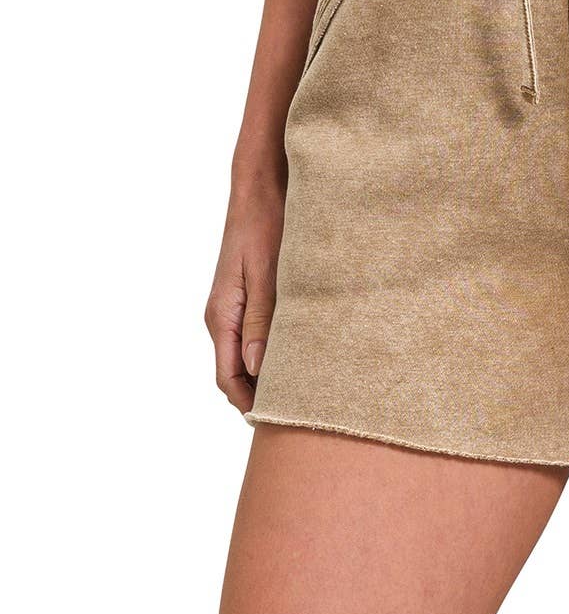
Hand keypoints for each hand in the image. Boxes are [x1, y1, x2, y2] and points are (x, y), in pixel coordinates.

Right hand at [205, 178, 283, 412]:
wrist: (261, 191)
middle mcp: (223, 318)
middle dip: (259, 398)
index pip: (228, 377)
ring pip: (246, 359)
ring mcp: (234, 310)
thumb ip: (262, 321)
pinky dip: (272, 356)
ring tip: (301, 395)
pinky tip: (299, 361)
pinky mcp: (248, 300)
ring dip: (267, 379)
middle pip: (235, 375)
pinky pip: (254, 339)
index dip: (249, 403)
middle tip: (295, 417)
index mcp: (222, 316)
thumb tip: (256, 369)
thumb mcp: (268, 275)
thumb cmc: (266, 227)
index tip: (276, 422)